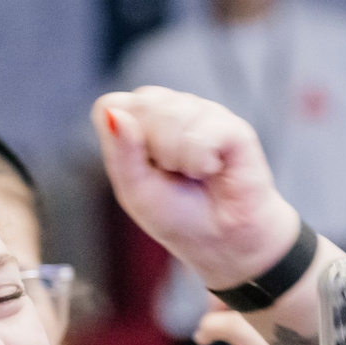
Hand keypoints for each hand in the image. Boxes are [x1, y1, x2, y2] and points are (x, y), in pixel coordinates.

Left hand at [94, 87, 304, 291]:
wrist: (220, 242)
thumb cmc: (178, 215)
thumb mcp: (135, 190)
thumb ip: (121, 151)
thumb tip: (113, 113)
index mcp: (142, 124)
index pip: (112, 105)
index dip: (120, 136)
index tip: (141, 167)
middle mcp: (173, 111)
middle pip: (142, 102)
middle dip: (150, 148)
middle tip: (170, 173)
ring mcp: (204, 114)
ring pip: (173, 114)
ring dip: (176, 158)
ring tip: (192, 174)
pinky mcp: (233, 127)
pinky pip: (203, 132)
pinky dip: (200, 161)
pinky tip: (210, 171)